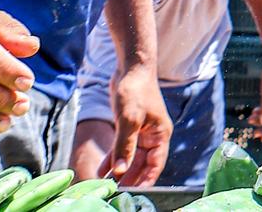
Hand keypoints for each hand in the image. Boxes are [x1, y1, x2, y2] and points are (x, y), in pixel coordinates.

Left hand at [101, 66, 170, 186]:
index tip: (134, 195)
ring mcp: (141, 132)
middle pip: (143, 165)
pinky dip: (113, 159)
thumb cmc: (135, 90)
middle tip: (115, 192)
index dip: (146, 181)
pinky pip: (122, 149)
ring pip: (131, 158)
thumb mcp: (129, 120)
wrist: (131, 68)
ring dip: (119, 170)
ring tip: (107, 185)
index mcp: (160, 135)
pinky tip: (101, 169)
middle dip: (130, 178)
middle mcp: (153, 136)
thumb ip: (124, 146)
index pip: (156, 165)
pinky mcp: (130, 127)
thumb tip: (120, 171)